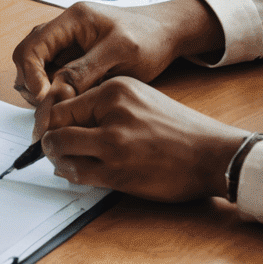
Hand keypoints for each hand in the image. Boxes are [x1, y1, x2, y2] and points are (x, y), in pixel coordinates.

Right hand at [11, 0, 225, 134]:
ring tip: (64, 108)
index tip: (45, 100)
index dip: (31, 76)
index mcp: (71, 20)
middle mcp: (61, 30)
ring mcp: (65, 44)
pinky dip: (54, 92)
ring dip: (42, 91)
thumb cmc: (147, 38)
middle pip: (26, 59)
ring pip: (35, 71)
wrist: (165, 33)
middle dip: (33, 86)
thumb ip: (85, 70)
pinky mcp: (72, 58)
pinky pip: (51, 76)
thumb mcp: (120, 53)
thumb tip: (55, 92)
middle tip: (52, 110)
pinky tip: (72, 104)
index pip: (31, 48)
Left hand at [41, 76, 248, 200]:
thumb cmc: (180, 129)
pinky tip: (72, 172)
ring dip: (56, 158)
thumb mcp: (140, 98)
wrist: (215, 154)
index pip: (63, 102)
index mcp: (115, 89)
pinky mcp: (119, 172)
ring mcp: (114, 143)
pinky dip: (69, 173)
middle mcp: (111, 112)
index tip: (48, 128)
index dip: (50, 119)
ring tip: (60, 160)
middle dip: (48, 139)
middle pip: (56, 125)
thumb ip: (105, 105)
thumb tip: (66, 118)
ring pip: (62, 149)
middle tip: (47, 148)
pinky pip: (79, 173)